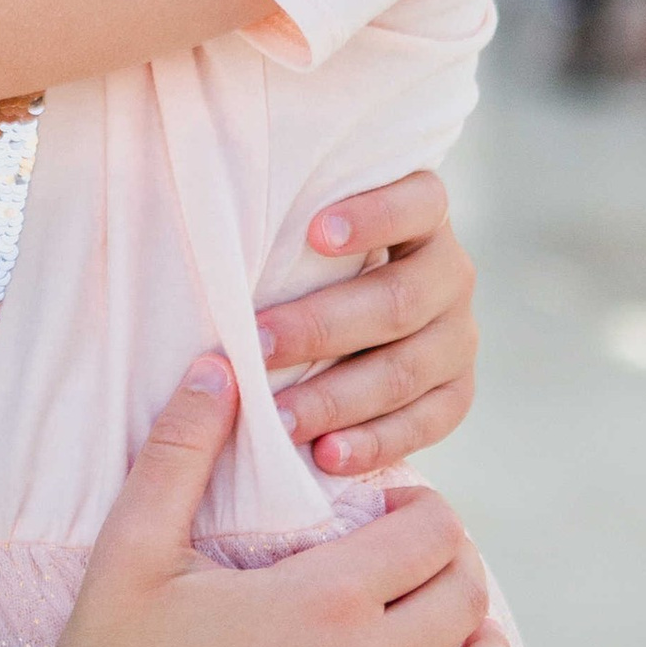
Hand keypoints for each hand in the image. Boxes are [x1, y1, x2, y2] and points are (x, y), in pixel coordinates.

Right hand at [30, 358, 511, 646]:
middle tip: (420, 563)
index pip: (434, 533)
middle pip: (467, 601)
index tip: (396, 509)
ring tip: (458, 635)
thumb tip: (217, 364)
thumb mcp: (135, 546)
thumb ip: (183, 449)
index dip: (426, 509)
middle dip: (455, 568)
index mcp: (325, 598)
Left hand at [253, 172, 477, 479]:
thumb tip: (185, 189)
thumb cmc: (297, 261)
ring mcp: (460, 336)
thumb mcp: (294, 229)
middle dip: (322, 327)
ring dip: (339, 396)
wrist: (351, 323)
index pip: (417, 202)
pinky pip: (429, 423)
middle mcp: (450, 272)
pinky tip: (327, 456)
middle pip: (397, 301)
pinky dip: (377, 443)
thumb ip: (272, 213)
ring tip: (279, 419)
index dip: (373, 216)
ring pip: (408, 369)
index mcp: (422, 215)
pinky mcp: (458, 391)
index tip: (312, 233)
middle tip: (256, 345)